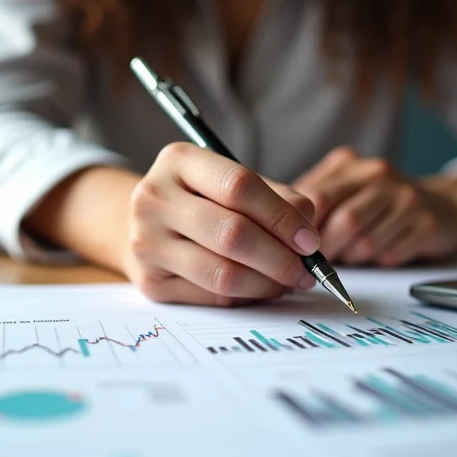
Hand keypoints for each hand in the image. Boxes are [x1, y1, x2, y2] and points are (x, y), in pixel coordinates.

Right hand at [125, 143, 320, 305]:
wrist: (147, 222)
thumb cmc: (202, 198)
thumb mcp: (231, 181)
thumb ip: (275, 197)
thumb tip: (308, 230)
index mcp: (178, 160)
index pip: (239, 186)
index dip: (282, 216)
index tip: (310, 240)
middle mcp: (154, 198)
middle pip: (232, 233)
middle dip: (280, 257)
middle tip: (306, 270)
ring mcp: (147, 242)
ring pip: (223, 273)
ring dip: (268, 283)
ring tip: (288, 281)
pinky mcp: (150, 281)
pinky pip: (212, 296)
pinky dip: (247, 296)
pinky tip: (260, 288)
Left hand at [293, 148, 456, 266]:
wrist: (446, 203)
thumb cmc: (379, 202)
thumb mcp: (342, 190)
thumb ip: (310, 203)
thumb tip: (274, 231)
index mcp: (348, 163)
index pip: (313, 198)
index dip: (302, 230)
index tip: (295, 248)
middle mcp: (378, 173)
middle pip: (341, 221)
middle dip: (328, 249)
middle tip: (322, 262)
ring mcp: (406, 196)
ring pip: (364, 241)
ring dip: (353, 257)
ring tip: (355, 253)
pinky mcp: (427, 222)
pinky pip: (389, 254)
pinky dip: (379, 260)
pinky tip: (383, 250)